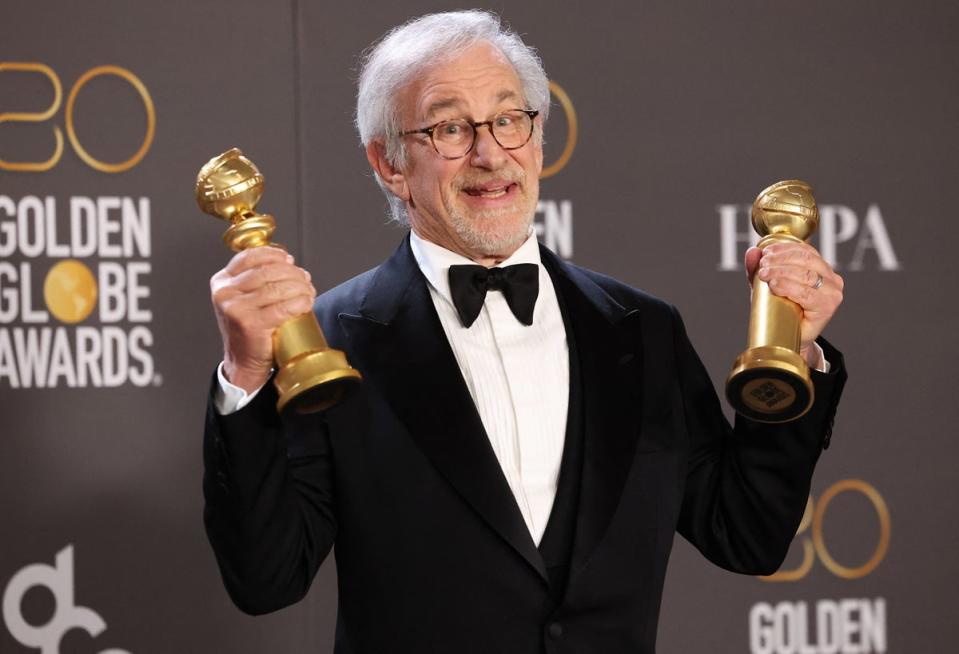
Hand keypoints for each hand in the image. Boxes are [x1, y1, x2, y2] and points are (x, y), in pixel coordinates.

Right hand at [210, 247, 315, 391]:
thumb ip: (258, 279)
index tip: (289, 260)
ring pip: (277, 288)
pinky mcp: (250, 324)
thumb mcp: (245, 298)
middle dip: (292, 273)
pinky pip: (283, 308)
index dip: (273, 255)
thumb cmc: (250, 329)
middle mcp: (225, 293)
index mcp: (222, 281)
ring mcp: (236, 308)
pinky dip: (300, 303)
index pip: (249, 257)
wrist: (243, 362)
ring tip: (308, 292)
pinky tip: (307, 303)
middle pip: (267, 271)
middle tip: (305, 280)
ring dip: (300, 287)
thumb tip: (290, 263)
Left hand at [744, 242, 843, 361]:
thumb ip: (758, 268)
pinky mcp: (828, 307)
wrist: (788, 339)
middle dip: (781, 260)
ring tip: (764, 274)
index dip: (785, 248)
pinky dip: (789, 287)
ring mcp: (832, 293)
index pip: (806, 251)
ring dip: (781, 271)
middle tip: (763, 265)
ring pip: (806, 275)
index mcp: (822, 269)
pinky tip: (775, 285)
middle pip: (806, 260)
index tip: (765, 252)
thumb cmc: (781, 310)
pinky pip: (807, 294)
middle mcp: (832, 279)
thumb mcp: (767, 285)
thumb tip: (752, 251)